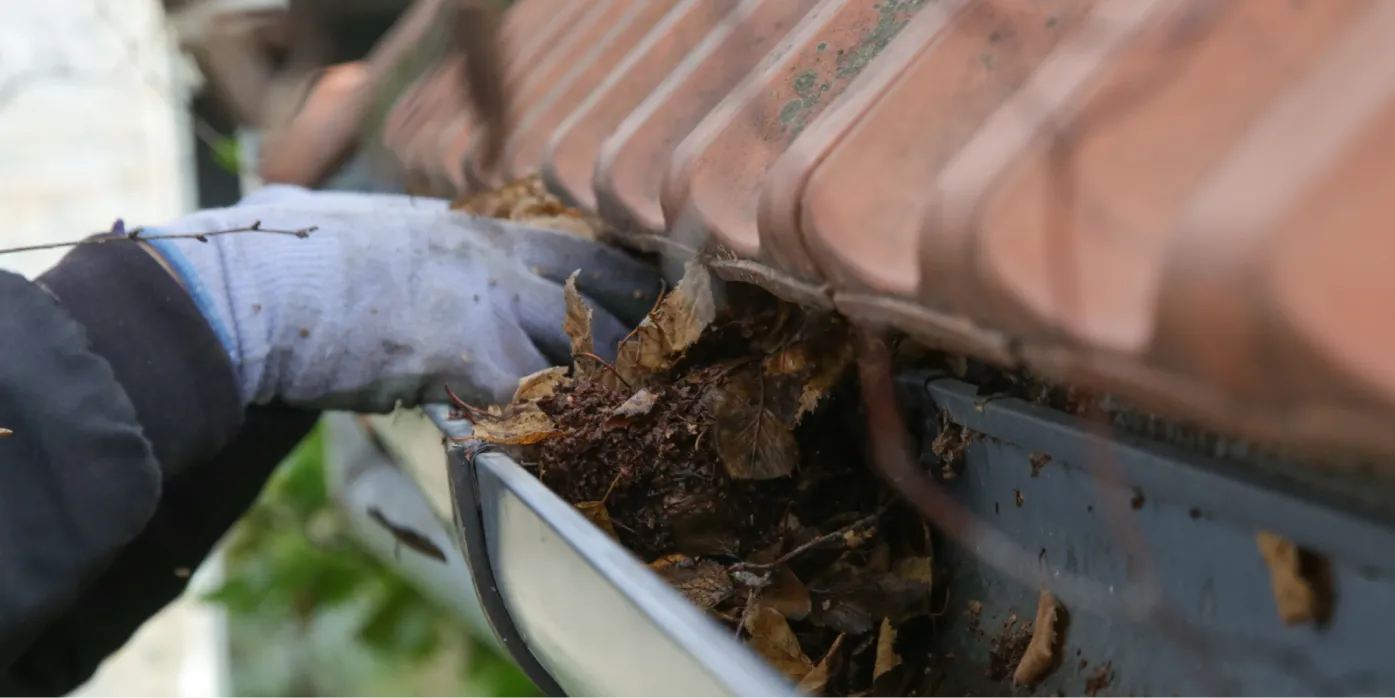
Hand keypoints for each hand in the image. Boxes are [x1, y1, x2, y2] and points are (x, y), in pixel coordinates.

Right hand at [144, 185, 661, 412]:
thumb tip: (386, 245)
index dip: (619, 278)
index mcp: (473, 230)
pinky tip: (548, 448)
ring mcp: (487, 304)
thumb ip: (408, 242)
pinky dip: (543, 427)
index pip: (577, 246)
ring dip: (598, 386)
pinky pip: (531, 400)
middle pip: (598, 293)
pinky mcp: (465, 356)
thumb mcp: (368, 228)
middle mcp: (495, 260)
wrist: (252, 285)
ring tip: (620, 418)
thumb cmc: (290, 255)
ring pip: (580, 348)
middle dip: (633, 330)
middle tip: (658, 364)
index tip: (646, 300)